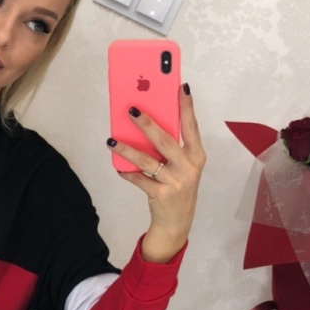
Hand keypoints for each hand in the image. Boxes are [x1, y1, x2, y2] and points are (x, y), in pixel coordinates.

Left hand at [107, 84, 205, 262]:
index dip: (186, 106)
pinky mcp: (161, 195)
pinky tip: (118, 166)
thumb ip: (171, 148)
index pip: (191, 126)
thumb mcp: (182, 167)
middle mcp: (189, 167)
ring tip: (112, 141)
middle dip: (147, 123)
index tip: (180, 86)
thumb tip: (146, 124)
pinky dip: (127, 172)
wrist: (176, 223)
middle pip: (166, 140)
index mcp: (197, 156)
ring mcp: (175, 182)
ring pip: (147, 160)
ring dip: (127, 149)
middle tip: (132, 109)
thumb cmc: (177, 187)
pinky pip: (138, 179)